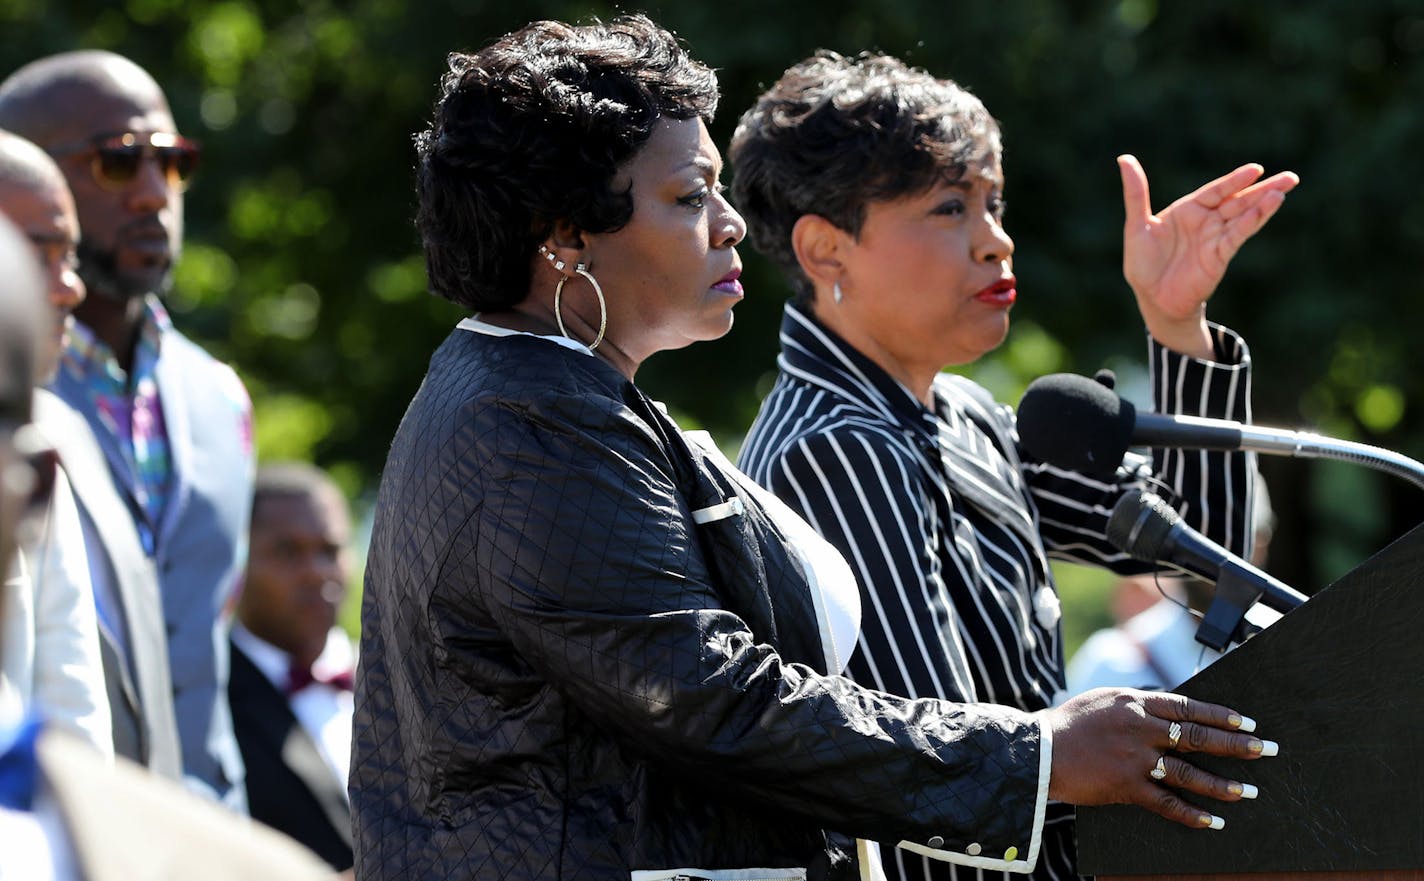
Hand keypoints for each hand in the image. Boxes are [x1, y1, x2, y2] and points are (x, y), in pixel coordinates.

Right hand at [1044, 687, 1275, 829]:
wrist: (1041, 750)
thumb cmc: (1071, 723)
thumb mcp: (1106, 700)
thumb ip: (1139, 705)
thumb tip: (1173, 712)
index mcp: (1137, 703)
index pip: (1189, 707)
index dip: (1221, 715)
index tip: (1247, 722)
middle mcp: (1142, 729)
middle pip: (1199, 738)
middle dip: (1237, 745)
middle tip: (1265, 750)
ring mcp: (1136, 760)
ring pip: (1189, 773)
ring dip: (1222, 784)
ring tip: (1247, 792)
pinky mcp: (1126, 787)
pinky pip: (1166, 803)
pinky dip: (1190, 813)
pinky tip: (1212, 821)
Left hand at [1119, 155, 1298, 357]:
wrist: (1152, 299)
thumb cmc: (1143, 263)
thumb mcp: (1136, 226)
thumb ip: (1136, 193)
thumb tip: (1124, 158)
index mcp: (1188, 210)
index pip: (1216, 190)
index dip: (1235, 180)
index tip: (1256, 169)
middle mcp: (1206, 221)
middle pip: (1238, 200)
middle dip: (1263, 189)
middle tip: (1290, 177)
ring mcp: (1215, 238)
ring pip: (1244, 216)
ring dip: (1264, 204)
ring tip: (1284, 190)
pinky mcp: (1220, 255)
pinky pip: (1238, 235)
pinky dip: (1253, 222)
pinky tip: (1269, 209)